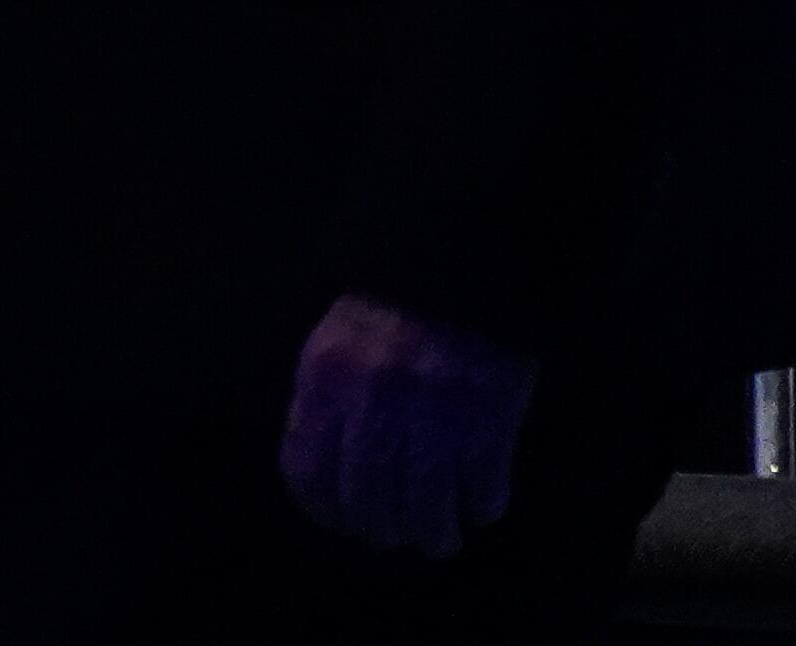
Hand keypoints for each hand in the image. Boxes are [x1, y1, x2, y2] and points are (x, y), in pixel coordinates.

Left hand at [278, 293, 537, 557]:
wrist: (464, 259)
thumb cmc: (396, 303)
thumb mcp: (338, 341)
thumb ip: (326, 401)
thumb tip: (321, 469)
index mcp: (326, 377)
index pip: (307, 472)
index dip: (325, 510)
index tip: (344, 520)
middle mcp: (372, 402)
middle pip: (367, 503)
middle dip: (382, 531)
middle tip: (398, 534)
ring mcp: (432, 415)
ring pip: (425, 510)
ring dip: (434, 535)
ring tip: (442, 537)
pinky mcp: (488, 420)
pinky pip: (482, 490)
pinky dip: (482, 506)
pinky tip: (481, 503)